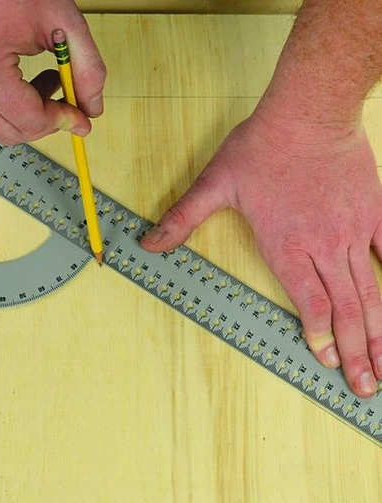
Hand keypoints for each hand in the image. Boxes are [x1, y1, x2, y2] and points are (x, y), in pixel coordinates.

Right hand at [0, 0, 105, 143]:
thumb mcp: (62, 21)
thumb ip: (87, 68)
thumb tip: (91, 108)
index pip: (30, 121)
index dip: (62, 122)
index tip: (80, 118)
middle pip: (11, 133)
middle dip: (45, 123)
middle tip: (65, 103)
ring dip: (25, 114)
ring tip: (44, 82)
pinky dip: (5, 105)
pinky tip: (21, 80)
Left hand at [141, 109, 381, 397]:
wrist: (306, 112)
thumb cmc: (260, 148)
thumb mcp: (213, 184)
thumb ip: (182, 219)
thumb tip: (149, 244)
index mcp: (286, 246)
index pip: (308, 303)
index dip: (319, 336)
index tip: (327, 361)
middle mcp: (322, 246)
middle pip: (346, 309)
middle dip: (356, 351)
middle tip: (367, 386)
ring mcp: (352, 231)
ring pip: (372, 291)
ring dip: (381, 332)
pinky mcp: (373, 212)